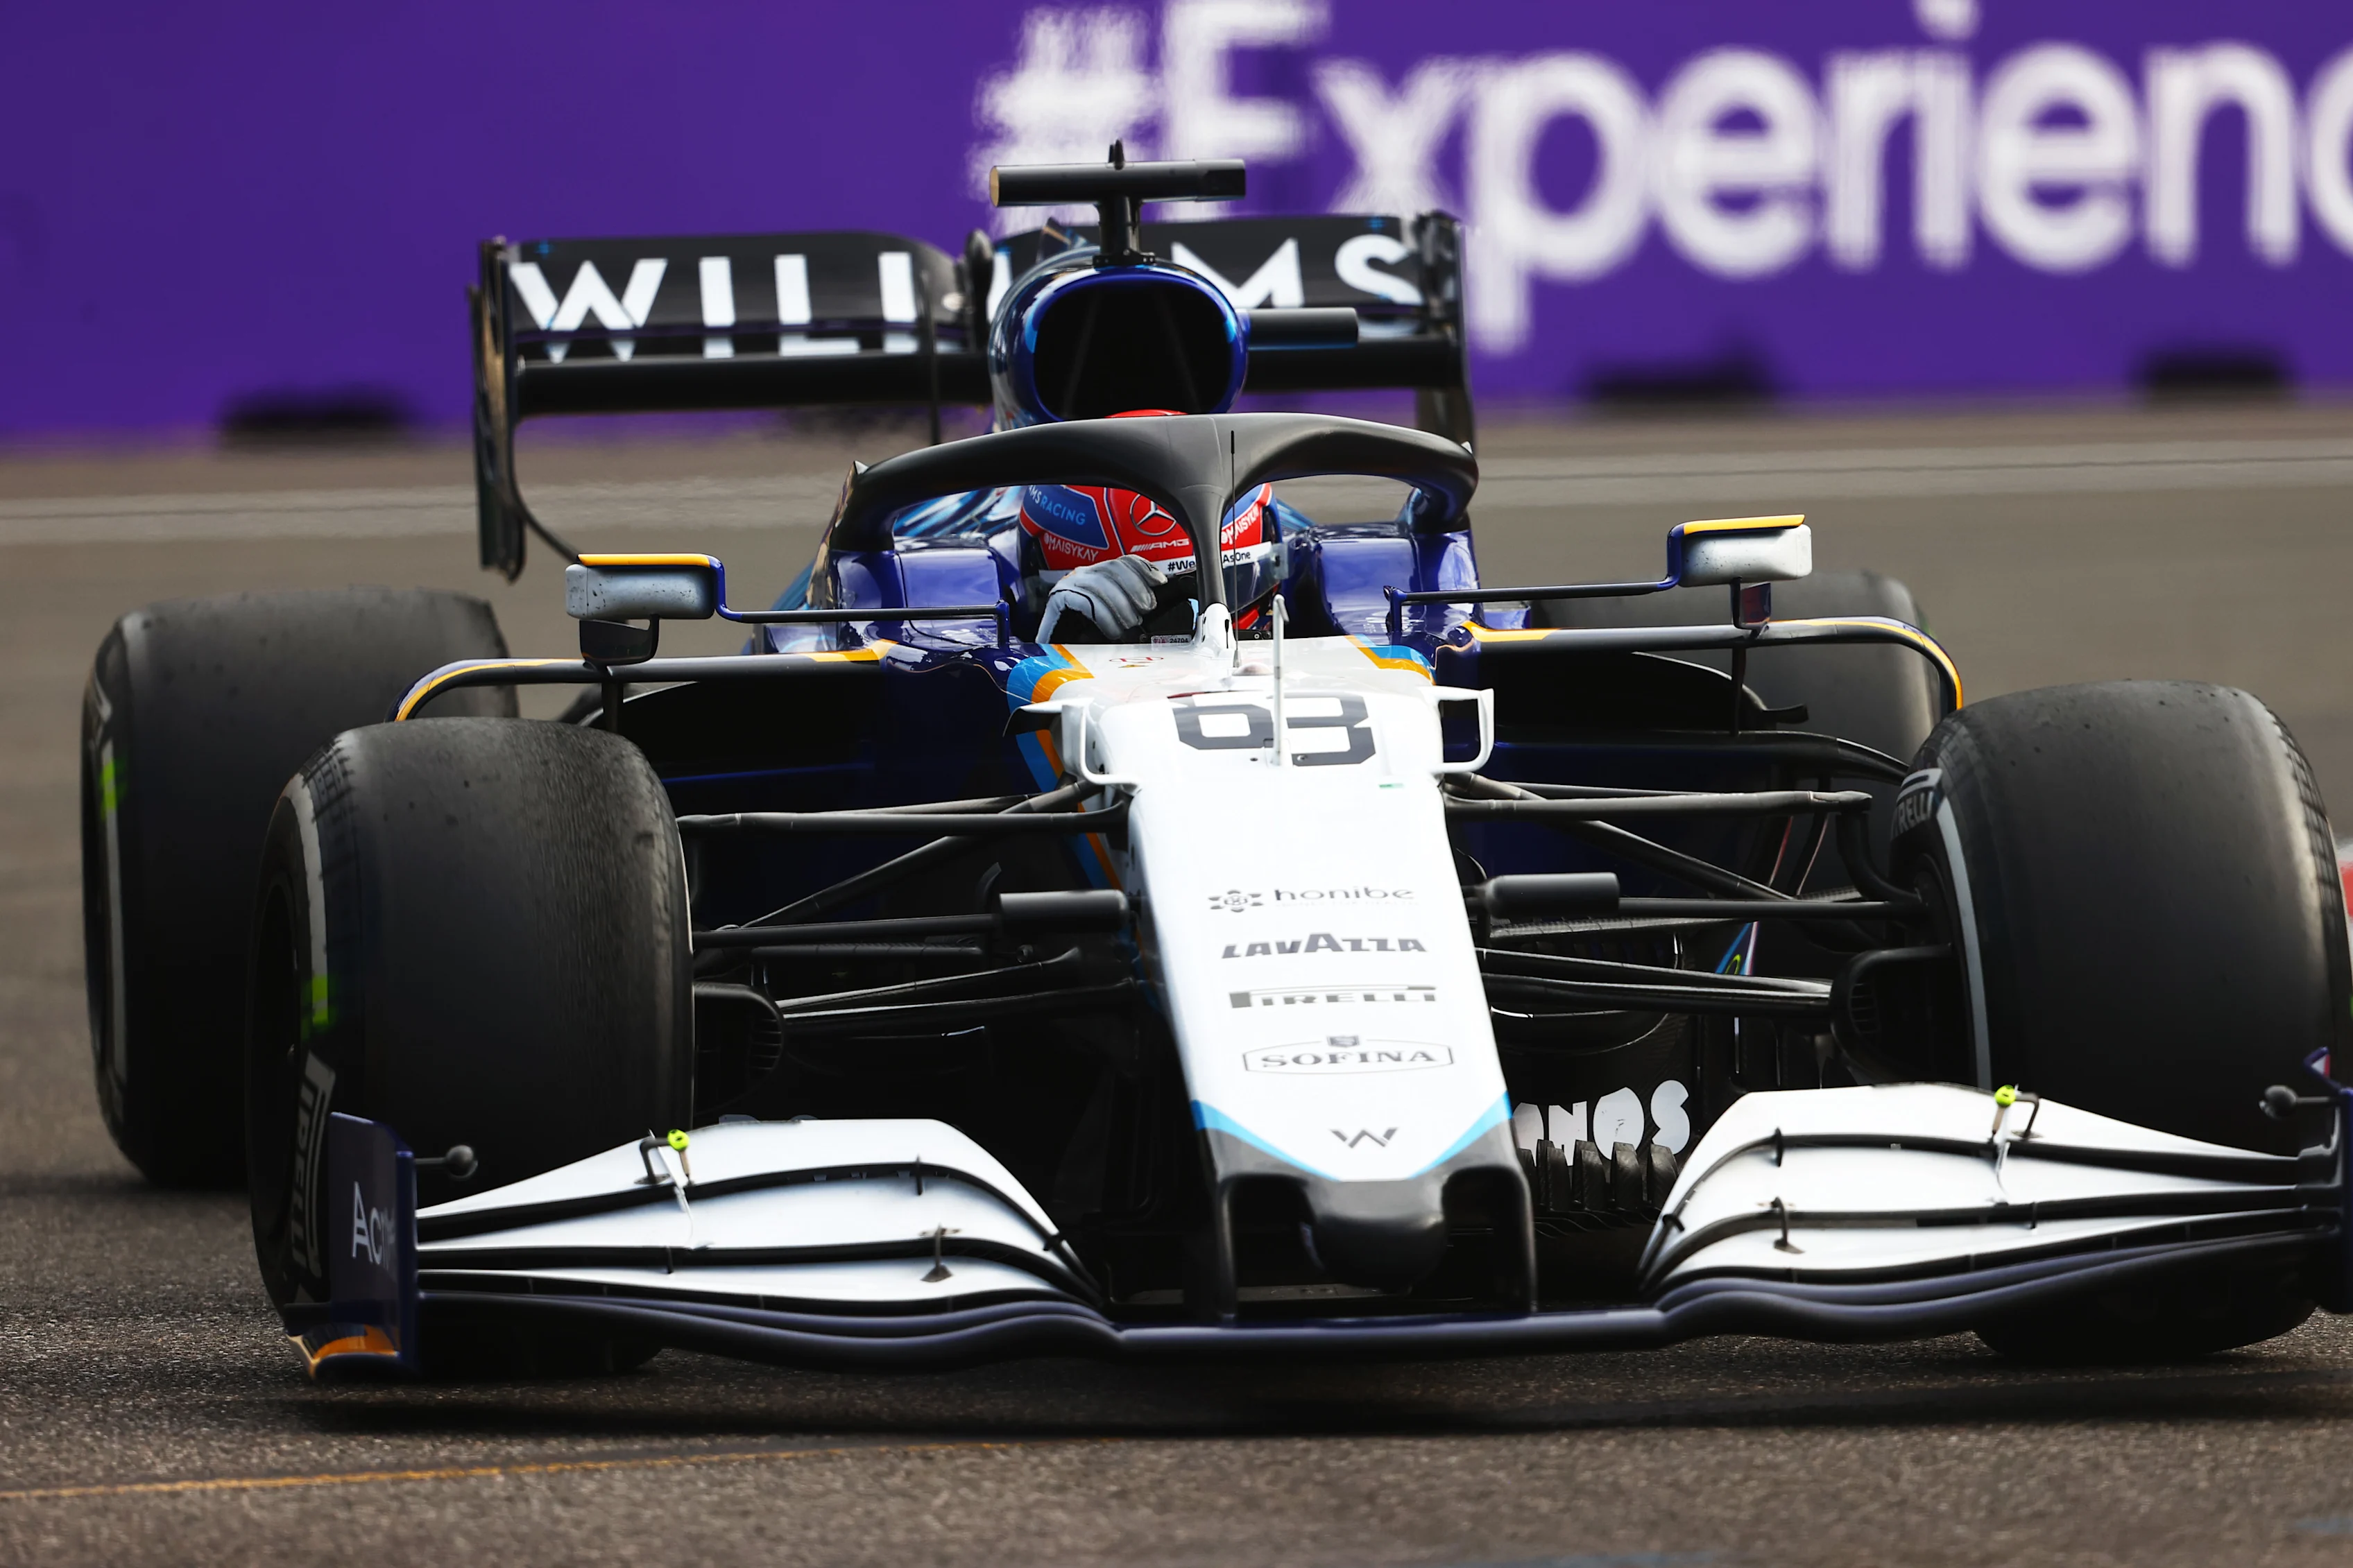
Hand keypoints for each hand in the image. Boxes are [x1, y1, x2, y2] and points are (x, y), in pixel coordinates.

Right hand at [1037, 555, 1167, 641]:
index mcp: (1100, 576)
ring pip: (1100, 583)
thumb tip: (1155, 603)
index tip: (1160, 582)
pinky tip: (1113, 631)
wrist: (1057, 657)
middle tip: (1145, 610)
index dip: (1144, 569)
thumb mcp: (1117, 619)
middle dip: (1135, 587)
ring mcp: (1070, 584)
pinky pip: (1084, 600)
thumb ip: (1132, 607)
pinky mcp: (1058, 599)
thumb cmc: (1088, 640)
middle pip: (1113, 568)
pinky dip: (1103, 616)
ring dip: (1121, 604)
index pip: (1124, 561)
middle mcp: (1084, 575)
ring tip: (1130, 624)